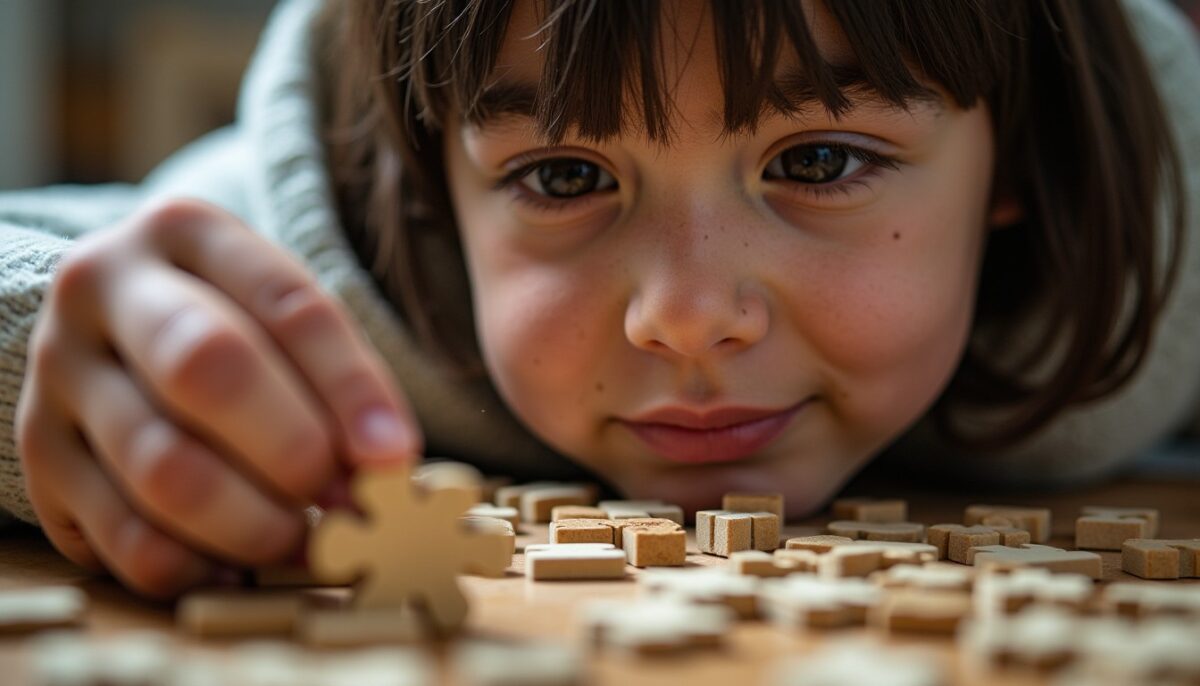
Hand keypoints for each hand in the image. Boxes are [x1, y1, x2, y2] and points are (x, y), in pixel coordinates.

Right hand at [15, 198, 422, 596]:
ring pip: (164, 467)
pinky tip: (239, 566)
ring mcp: (59, 373)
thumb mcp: (282, 318)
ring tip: (305, 540)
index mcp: (185, 231)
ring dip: (255, 524)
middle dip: (294, 451)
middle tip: (346, 502)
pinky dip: (197, 566)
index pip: (286, 303)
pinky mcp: (38, 456)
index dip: (351, 388)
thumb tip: (386, 471)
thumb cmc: (230, 323)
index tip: (395, 456)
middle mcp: (103, 288)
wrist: (112, 329)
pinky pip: (122, 536)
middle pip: (206, 368)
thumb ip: (336, 381)